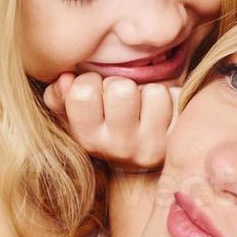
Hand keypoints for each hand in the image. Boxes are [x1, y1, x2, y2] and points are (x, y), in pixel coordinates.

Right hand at [41, 71, 180, 171]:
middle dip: (121, 84)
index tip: (94, 92)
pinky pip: (177, 100)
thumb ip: (59, 96)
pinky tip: (161, 112)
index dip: (89, 81)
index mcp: (87, 138)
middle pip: (121, 89)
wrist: (138, 158)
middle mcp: (118, 147)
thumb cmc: (102, 124)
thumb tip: (65, 78)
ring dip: (148, 91)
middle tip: (122, 98)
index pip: (83, 92)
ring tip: (142, 105)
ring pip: (153, 92)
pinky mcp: (177, 141)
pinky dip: (171, 98)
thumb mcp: (74, 115)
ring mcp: (150, 146)